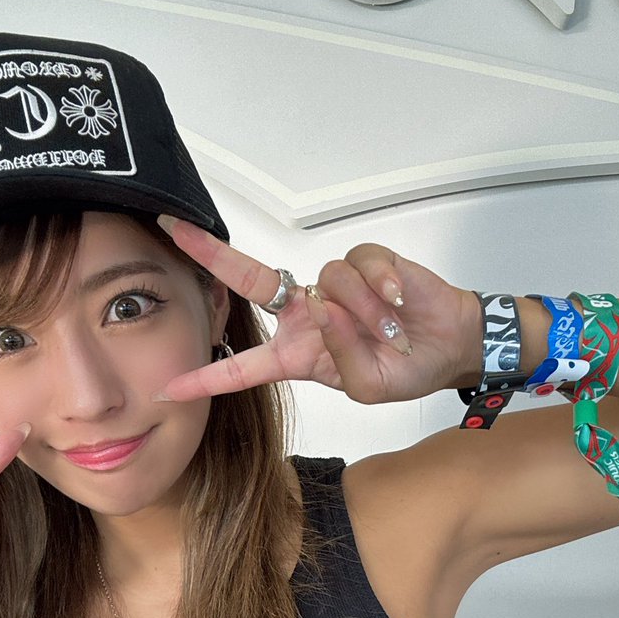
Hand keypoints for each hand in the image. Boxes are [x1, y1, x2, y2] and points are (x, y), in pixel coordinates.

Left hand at [154, 217, 480, 403]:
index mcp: (296, 354)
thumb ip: (340, 357)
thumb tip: (324, 308)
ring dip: (365, 313)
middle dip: (211, 255)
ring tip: (392, 332)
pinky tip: (398, 305)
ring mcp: (332, 286)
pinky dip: (383, 288)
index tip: (169, 387)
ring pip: (329, 283)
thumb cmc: (404, 370)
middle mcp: (306, 314)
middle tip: (175, 230)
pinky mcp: (365, 262)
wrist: (449, 347)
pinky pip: (361, 265)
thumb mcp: (367, 387)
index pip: (243, 366)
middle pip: (249, 280)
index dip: (207, 377)